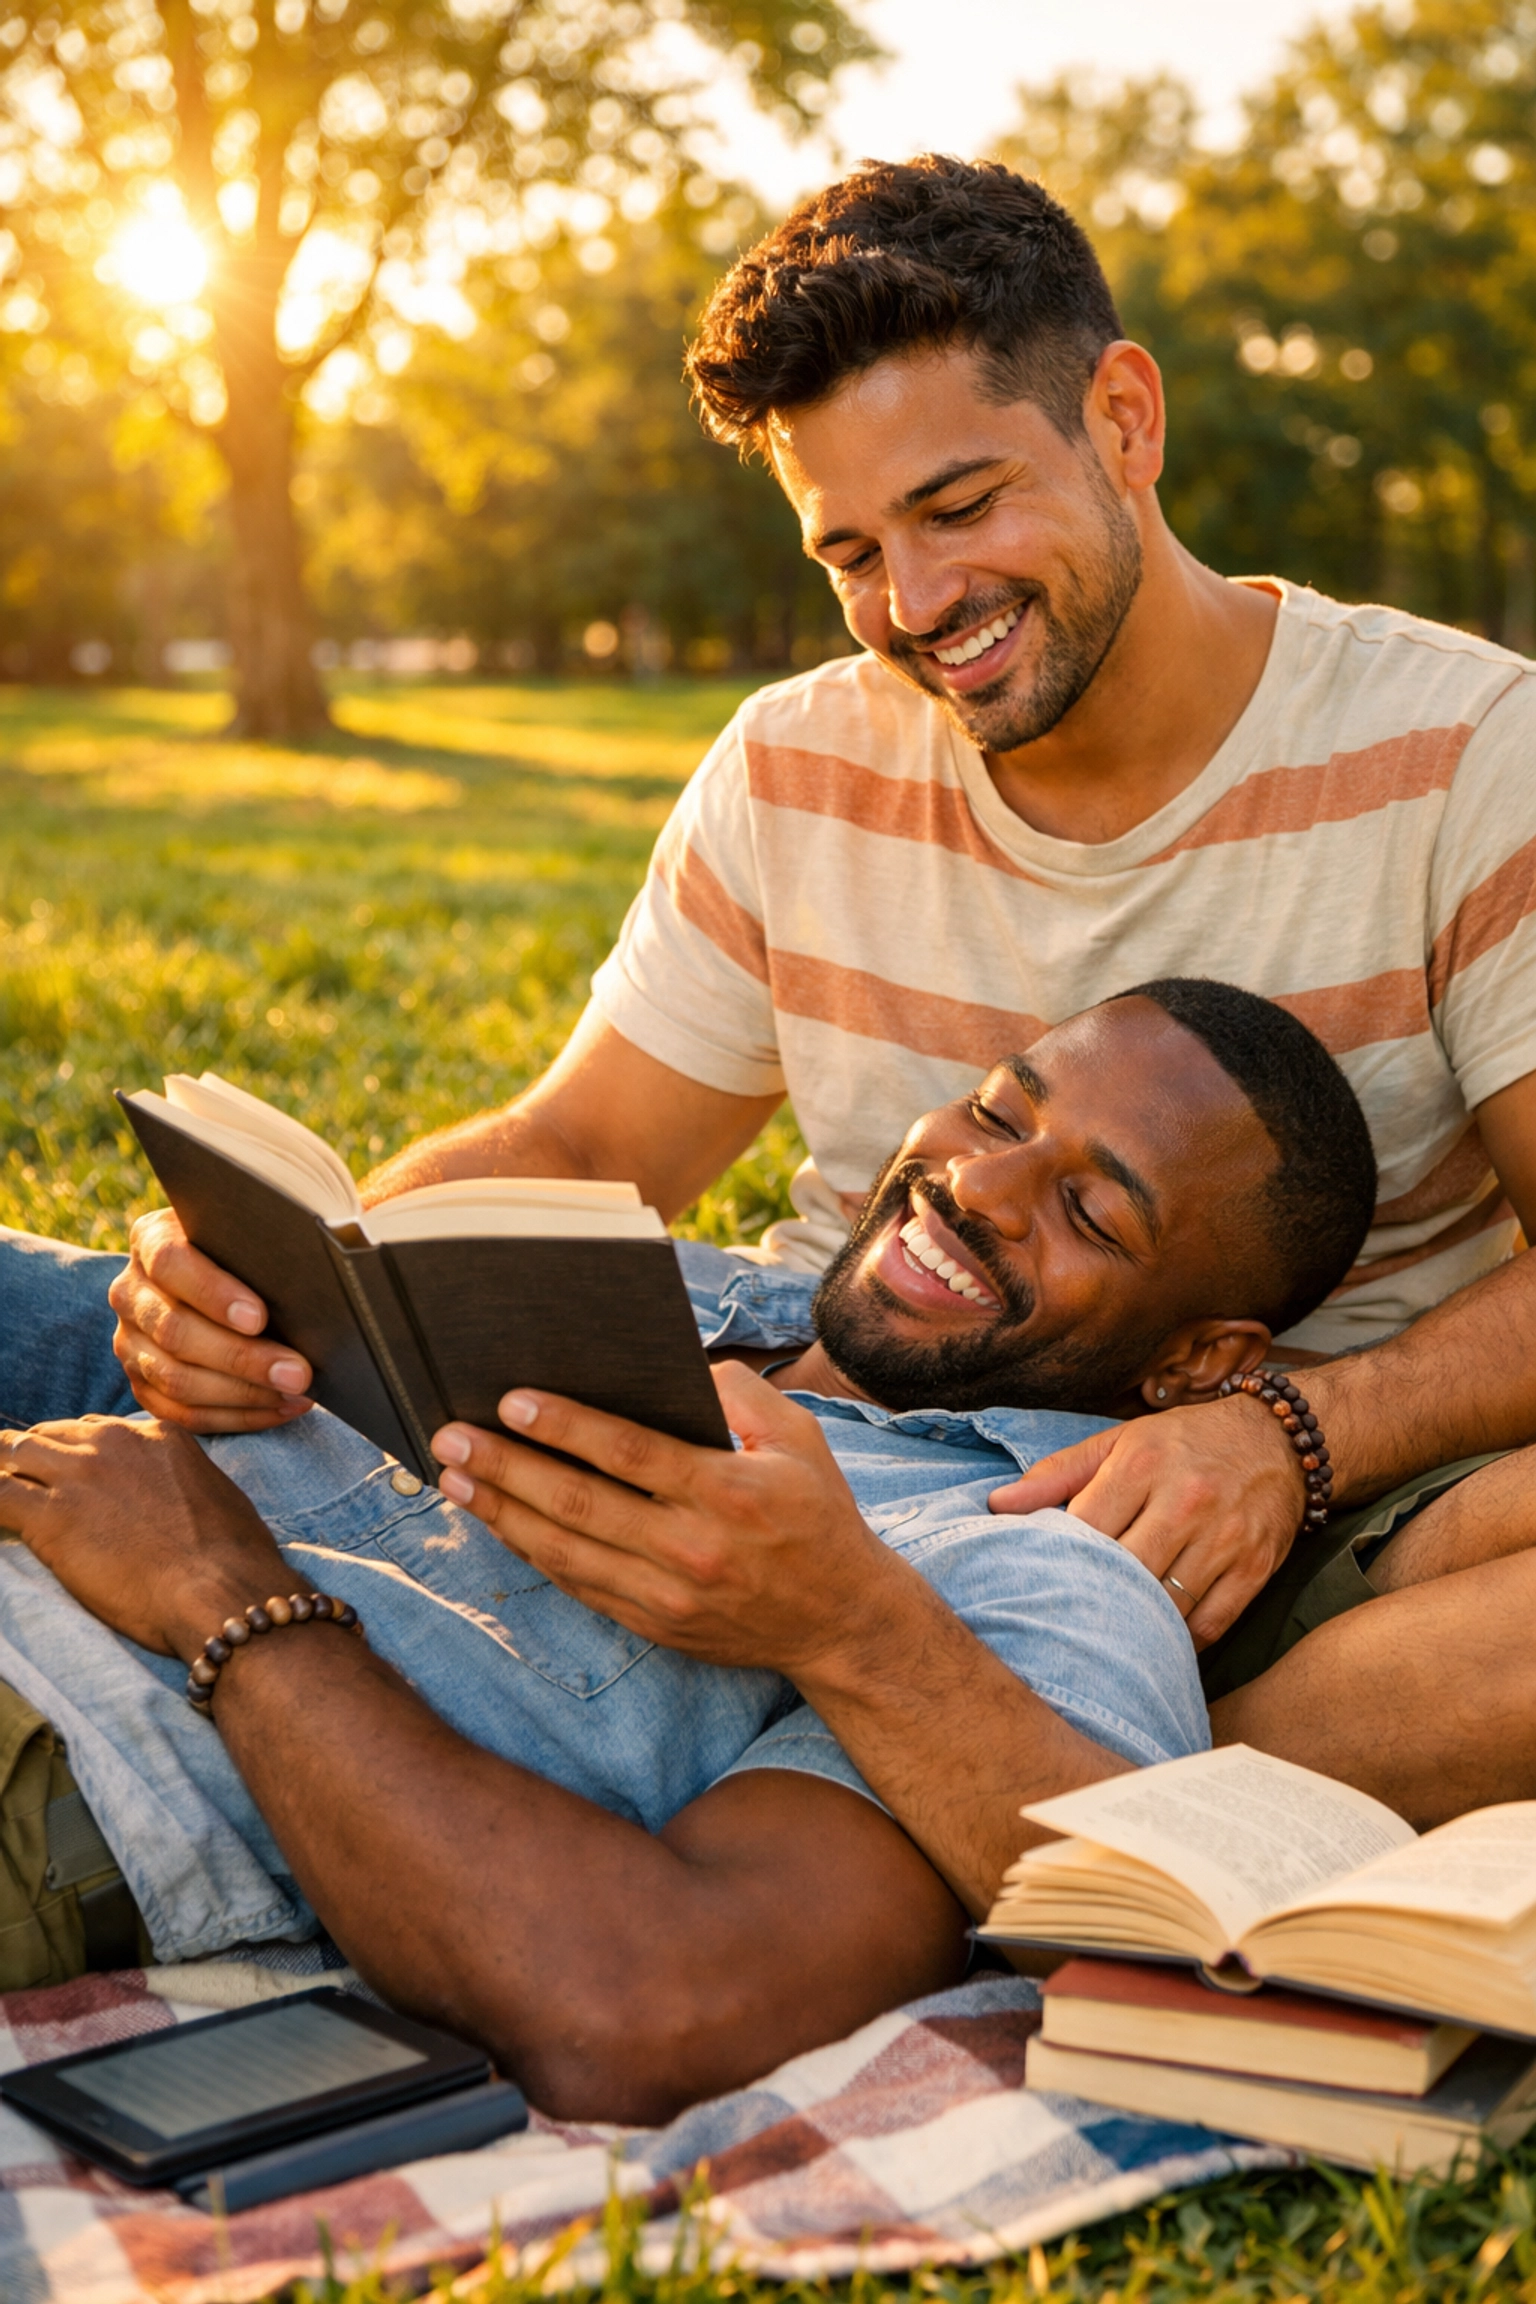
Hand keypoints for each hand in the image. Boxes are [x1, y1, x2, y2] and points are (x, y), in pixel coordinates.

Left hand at [0, 1417, 289, 1657]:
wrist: (220, 1590)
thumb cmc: (233, 1557)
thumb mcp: (215, 1493)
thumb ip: (179, 1480)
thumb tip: (170, 1499)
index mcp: (156, 1434)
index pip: (95, 1429)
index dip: (77, 1454)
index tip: (71, 1477)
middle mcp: (114, 1442)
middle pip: (50, 1435)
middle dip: (34, 1459)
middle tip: (26, 1486)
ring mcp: (78, 1475)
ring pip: (14, 1453)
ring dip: (6, 1474)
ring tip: (5, 1494)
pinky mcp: (49, 1516)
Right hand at [109, 1208, 312, 1432]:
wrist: (217, 1279)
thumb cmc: (247, 1251)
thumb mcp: (250, 1235)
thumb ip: (270, 1242)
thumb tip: (323, 1260)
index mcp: (152, 1240)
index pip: (172, 1263)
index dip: (214, 1292)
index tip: (260, 1317)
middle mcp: (130, 1291)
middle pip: (176, 1330)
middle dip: (243, 1358)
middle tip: (298, 1372)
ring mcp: (130, 1342)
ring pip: (176, 1379)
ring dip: (244, 1393)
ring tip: (296, 1393)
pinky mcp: (142, 1383)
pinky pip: (182, 1414)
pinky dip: (237, 1416)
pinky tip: (281, 1409)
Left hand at [430, 1361, 897, 1672]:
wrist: (844, 1623)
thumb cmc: (819, 1515)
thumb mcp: (799, 1437)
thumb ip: (739, 1392)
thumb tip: (674, 1366)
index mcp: (728, 1491)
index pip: (628, 1453)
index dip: (564, 1427)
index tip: (510, 1401)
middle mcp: (692, 1547)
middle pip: (579, 1504)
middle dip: (507, 1468)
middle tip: (450, 1437)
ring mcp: (669, 1594)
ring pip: (565, 1551)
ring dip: (502, 1513)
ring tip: (453, 1480)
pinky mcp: (656, 1625)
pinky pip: (579, 1586)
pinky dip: (533, 1552)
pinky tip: (499, 1522)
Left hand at [987, 1398, 1305, 1645]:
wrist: (1278, 1440)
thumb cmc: (1185, 1444)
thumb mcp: (1121, 1442)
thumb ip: (1058, 1474)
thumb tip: (997, 1505)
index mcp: (1142, 1465)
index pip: (1083, 1528)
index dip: (1057, 1560)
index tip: (1037, 1582)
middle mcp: (1185, 1500)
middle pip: (1122, 1572)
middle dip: (1092, 1599)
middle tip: (1064, 1622)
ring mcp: (1223, 1538)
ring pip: (1164, 1606)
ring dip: (1134, 1627)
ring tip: (1104, 1640)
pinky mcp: (1255, 1568)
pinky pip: (1209, 1624)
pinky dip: (1179, 1643)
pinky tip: (1155, 1642)